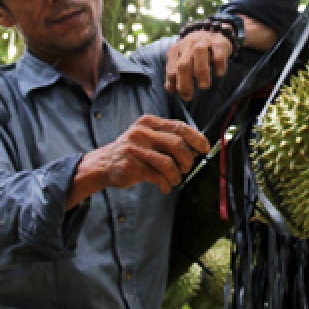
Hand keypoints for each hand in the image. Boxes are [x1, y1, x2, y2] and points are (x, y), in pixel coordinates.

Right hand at [69, 115, 210, 205]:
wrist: (103, 164)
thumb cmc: (132, 151)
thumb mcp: (147, 136)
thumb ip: (168, 138)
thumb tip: (196, 148)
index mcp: (149, 122)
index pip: (179, 127)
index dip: (196, 138)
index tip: (205, 148)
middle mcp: (142, 133)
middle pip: (176, 144)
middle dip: (188, 159)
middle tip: (187, 168)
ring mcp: (136, 149)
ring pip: (168, 163)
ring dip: (177, 175)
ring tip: (175, 179)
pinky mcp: (132, 166)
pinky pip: (158, 176)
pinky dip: (165, 184)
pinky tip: (164, 186)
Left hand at [165, 29, 232, 100]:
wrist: (213, 31)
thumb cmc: (195, 52)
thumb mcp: (181, 59)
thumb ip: (174, 72)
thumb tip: (170, 89)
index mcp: (175, 50)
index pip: (171, 70)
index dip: (175, 85)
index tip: (183, 95)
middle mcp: (188, 44)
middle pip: (183, 65)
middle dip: (185, 84)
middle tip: (190, 96)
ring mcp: (203, 42)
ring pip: (199, 55)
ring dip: (201, 73)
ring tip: (204, 86)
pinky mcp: (219, 43)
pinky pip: (218, 55)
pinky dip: (218, 67)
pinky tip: (218, 74)